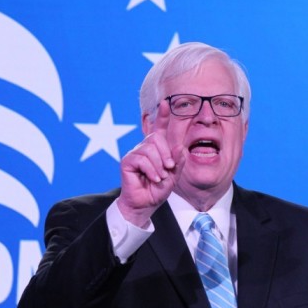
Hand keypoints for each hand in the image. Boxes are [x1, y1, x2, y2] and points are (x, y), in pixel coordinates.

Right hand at [116, 101, 183, 226]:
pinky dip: (151, 170)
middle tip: (169, 168)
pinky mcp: (127, 161)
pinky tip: (153, 179)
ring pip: (150, 149)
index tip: (166, 104)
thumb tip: (180, 147)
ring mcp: (134, 153)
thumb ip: (178, 161)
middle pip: (156, 139)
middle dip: (166, 153)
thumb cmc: (158, 189)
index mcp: (157, 149)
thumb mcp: (174, 175)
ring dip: (159, 165)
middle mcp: (144, 148)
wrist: (146, 204)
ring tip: (160, 177)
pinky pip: (142, 159)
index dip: (162, 117)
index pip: (159, 130)